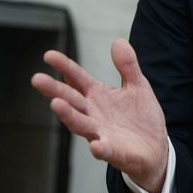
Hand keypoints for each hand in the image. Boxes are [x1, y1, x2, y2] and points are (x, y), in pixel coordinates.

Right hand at [30, 39, 168, 192]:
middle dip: (55, 90)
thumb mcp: (137, 86)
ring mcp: (102, 134)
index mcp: (98, 96)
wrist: (156, 148)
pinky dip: (100, 148)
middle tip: (37, 79)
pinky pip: (105, 150)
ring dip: (68, 115)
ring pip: (81, 124)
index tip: (48, 55)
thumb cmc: (140, 117)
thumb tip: (118, 41)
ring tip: (56, 104)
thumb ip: (127, 66)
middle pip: (72, 100)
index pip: (77, 79)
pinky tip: (96, 145)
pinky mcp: (115, 152)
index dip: (64, 67)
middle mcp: (94, 114)